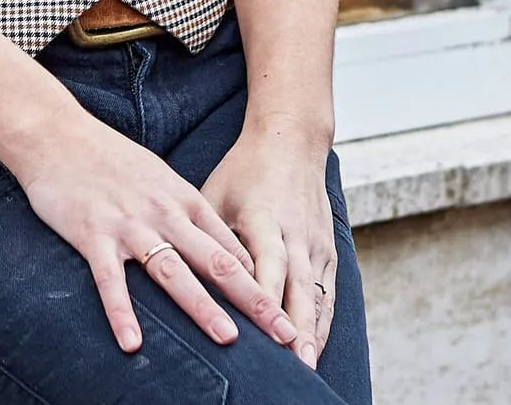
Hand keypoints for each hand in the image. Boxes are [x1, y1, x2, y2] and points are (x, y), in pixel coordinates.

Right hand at [9, 109, 302, 357]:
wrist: (54, 132)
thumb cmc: (106, 156)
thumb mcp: (157, 177)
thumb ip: (185, 211)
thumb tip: (218, 246)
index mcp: (182, 198)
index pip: (232, 246)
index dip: (262, 282)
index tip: (285, 312)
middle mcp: (163, 213)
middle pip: (216, 262)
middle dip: (255, 301)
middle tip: (283, 333)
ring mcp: (128, 225)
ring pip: (173, 271)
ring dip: (202, 306)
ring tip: (228, 338)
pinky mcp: (92, 234)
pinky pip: (110, 280)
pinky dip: (122, 313)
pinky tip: (132, 343)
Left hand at [201, 131, 337, 368]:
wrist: (292, 143)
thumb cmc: (243, 171)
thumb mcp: (216, 193)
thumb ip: (206, 234)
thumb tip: (182, 274)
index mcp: (265, 218)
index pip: (267, 266)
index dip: (264, 300)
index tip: (260, 332)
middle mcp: (296, 234)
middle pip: (297, 288)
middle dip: (296, 328)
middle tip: (293, 364)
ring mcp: (317, 244)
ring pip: (317, 295)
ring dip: (312, 333)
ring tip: (305, 369)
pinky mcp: (329, 250)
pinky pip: (327, 294)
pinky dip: (322, 323)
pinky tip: (313, 350)